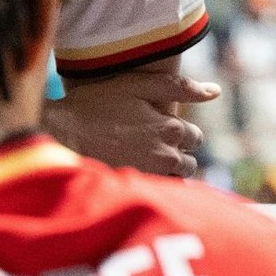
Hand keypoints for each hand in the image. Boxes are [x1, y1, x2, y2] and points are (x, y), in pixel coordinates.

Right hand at [45, 70, 221, 175]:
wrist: (59, 132)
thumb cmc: (98, 103)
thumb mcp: (138, 84)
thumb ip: (180, 86)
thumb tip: (216, 91)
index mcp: (171, 128)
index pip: (195, 138)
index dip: (180, 133)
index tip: (161, 129)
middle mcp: (166, 155)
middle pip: (188, 162)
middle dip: (177, 154)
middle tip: (150, 145)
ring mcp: (149, 175)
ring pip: (174, 180)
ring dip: (166, 172)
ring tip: (142, 160)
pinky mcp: (132, 188)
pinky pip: (156, 191)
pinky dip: (152, 185)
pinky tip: (133, 172)